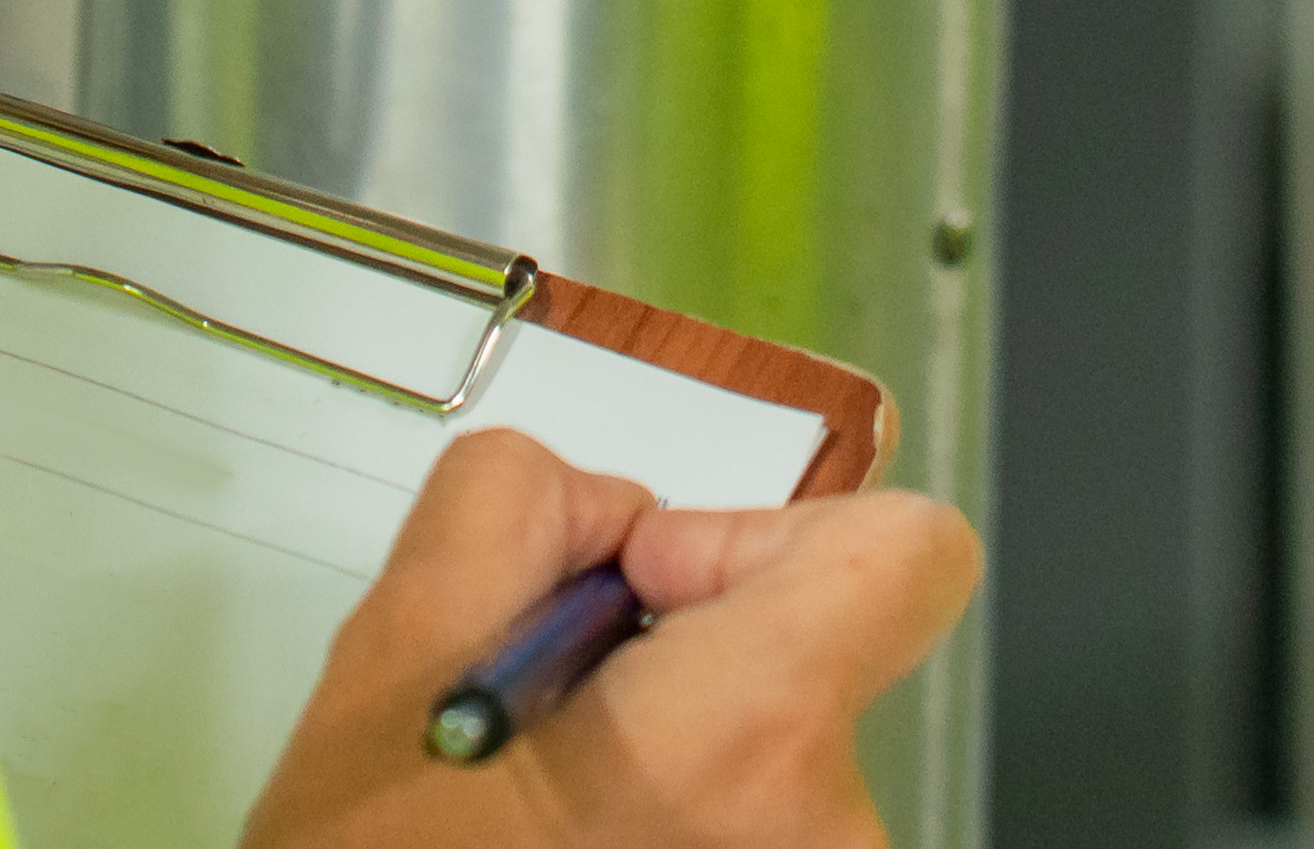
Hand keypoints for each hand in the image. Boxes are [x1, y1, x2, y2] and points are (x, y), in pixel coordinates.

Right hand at [242, 429, 982, 848]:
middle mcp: (819, 837)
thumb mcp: (403, 637)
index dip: (772, 536)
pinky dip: (681, 825)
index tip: (656, 590)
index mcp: (749, 737)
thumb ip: (530, 499)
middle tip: (557, 722)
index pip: (909, 554)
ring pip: (772, 759)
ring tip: (550, 809)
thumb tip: (618, 514)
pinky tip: (581, 844)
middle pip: (810, 661)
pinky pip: (758, 831)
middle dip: (689, 661)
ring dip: (676, 760)